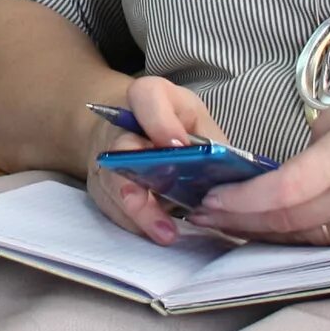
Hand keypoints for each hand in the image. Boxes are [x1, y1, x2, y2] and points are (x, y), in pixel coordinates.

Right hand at [83, 75, 220, 247]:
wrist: (133, 129)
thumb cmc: (175, 124)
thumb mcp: (199, 121)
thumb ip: (211, 142)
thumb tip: (227, 177)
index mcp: (148, 98)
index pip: (146, 97)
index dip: (160, 122)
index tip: (178, 145)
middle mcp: (119, 126)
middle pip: (121, 149)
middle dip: (142, 178)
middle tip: (165, 205)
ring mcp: (106, 159)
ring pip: (113, 185)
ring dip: (140, 212)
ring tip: (165, 233)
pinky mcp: (102, 187)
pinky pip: (114, 207)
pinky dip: (136, 223)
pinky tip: (157, 233)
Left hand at [188, 80, 329, 245]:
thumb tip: (306, 146)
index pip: (283, 192)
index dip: (240, 201)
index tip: (209, 198)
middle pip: (285, 225)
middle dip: (237, 223)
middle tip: (202, 214)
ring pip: (305, 239)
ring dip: (263, 234)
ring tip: (229, 222)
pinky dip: (298, 237)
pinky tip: (278, 227)